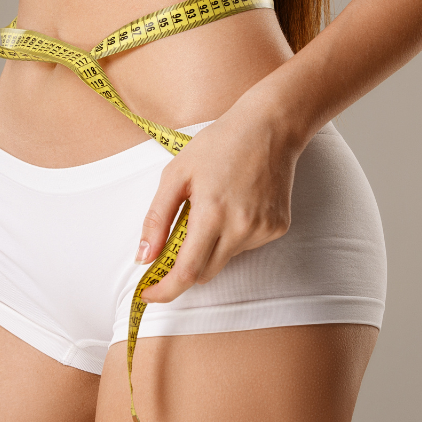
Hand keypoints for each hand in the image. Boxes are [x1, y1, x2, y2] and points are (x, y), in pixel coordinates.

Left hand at [135, 92, 305, 302]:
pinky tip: (235, 203)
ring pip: (225, 259)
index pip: (187, 272)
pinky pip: (245, 245)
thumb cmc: (218, 144)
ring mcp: (263, 230)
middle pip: (205, 273)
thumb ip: (157, 219)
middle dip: (184, 268)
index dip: (165, 290)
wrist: (269, 127)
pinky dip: (232, 235)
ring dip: (210, 246)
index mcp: (212, 213)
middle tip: (172, 244)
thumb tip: (143, 257)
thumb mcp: (175, 175)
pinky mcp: (278, 227)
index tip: (148, 294)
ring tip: (213, 204)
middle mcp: (242, 227)